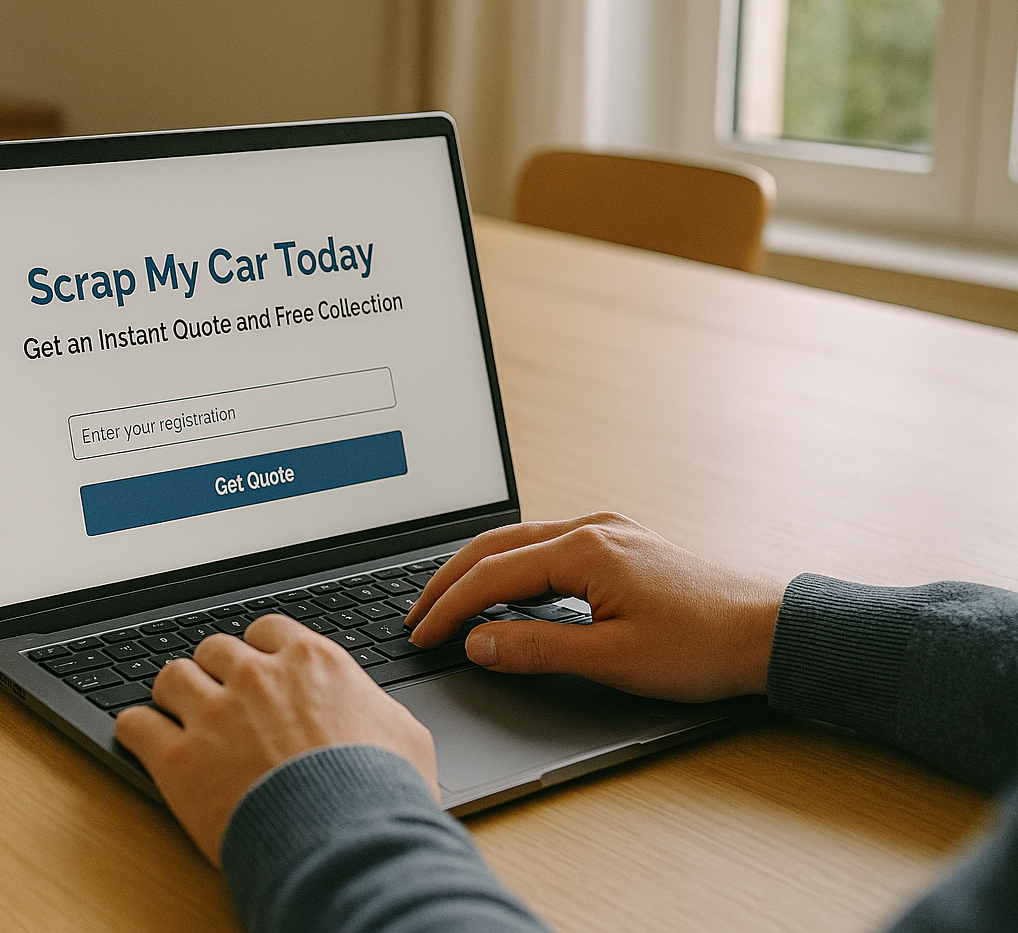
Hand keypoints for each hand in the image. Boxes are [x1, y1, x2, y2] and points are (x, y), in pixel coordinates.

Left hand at [113, 614, 436, 865]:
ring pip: (171, 677)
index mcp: (310, 663)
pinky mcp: (179, 759)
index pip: (266, 630)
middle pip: (213, 649)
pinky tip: (143, 741)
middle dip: (214, 672)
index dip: (257, 651)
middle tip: (218, 701)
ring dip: (173, 696)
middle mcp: (257, 677)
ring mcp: (214, 715)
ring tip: (177, 718)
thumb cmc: (381, 794)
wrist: (346, 843)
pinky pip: (135, 724)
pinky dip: (136, 731)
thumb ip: (376, 709)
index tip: (256, 670)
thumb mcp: (405, 736)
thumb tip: (376, 712)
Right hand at [407, 513, 784, 701]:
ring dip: (478, 569)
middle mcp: (592, 528)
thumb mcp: (613, 659)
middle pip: (495, 546)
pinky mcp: (622, 544)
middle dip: (448, 581)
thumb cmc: (704, 646)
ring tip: (447, 600)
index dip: (448, 608)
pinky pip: (547, 544)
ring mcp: (609, 531)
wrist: (772, 631)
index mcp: (584, 550)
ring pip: (519, 540)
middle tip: (416, 615)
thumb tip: (478, 643)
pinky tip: (504, 587)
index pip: (491, 575)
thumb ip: (537, 648)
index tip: (421, 635)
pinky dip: (511, 564)